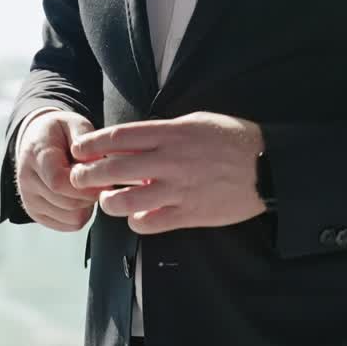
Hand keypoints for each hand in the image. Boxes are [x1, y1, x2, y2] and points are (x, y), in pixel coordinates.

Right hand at [14, 110, 99, 232]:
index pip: (59, 182)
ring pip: (72, 217)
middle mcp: (27, 180)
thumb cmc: (61, 132)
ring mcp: (29, 199)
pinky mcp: (35, 213)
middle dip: (91, 194)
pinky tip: (78, 196)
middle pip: (69, 203)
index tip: (102, 176)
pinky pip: (69, 225)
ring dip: (88, 204)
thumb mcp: (75, 124)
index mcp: (36, 155)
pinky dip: (81, 213)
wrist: (36, 139)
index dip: (86, 185)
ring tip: (86, 186)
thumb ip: (87, 143)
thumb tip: (99, 167)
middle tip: (97, 179)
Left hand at [68, 111, 265, 233]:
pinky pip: (151, 223)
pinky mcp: (190, 214)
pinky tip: (137, 217)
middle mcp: (170, 161)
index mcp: (170, 133)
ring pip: (127, 201)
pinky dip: (137, 222)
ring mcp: (179, 189)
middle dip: (87, 175)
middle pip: (114, 169)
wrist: (268, 167)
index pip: (119, 137)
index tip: (78, 150)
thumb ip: (163, 132)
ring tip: (107, 201)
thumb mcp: (195, 122)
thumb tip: (132, 140)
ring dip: (109, 202)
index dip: (92, 145)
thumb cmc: (232, 139)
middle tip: (78, 179)